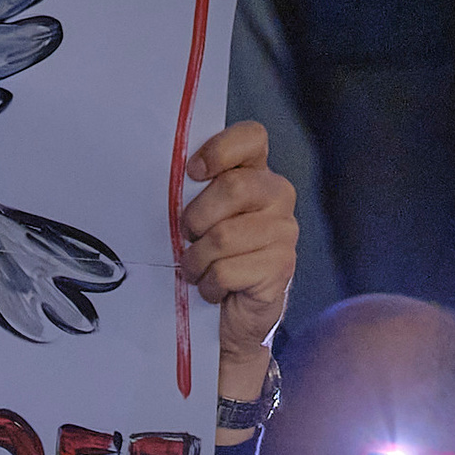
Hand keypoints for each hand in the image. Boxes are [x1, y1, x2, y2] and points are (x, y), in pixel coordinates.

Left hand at [177, 120, 295, 381]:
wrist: (230, 316)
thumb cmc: (211, 259)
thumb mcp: (200, 219)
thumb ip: (196, 193)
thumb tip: (171, 183)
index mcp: (257, 174)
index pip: (252, 138)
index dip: (219, 150)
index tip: (193, 172)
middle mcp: (278, 196)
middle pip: (233, 188)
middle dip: (196, 218)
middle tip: (188, 238)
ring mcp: (284, 232)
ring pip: (224, 236)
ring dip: (197, 260)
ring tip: (198, 270)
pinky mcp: (280, 268)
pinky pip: (227, 271)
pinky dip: (209, 285)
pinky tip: (214, 289)